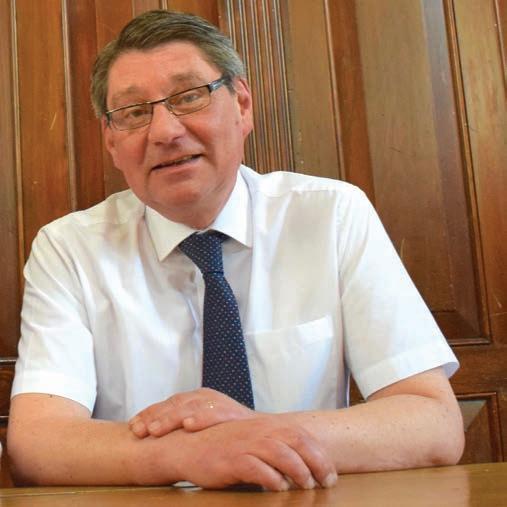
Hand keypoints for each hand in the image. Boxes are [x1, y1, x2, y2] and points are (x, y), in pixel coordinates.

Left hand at [129, 388, 254, 437]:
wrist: (261, 432)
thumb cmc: (225, 431)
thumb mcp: (200, 424)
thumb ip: (181, 424)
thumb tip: (149, 435)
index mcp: (193, 399)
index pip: (166, 404)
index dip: (148, 413)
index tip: (132, 426)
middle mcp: (203, 398)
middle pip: (173, 404)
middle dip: (154, 417)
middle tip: (137, 430)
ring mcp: (217, 403)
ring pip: (189, 407)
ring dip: (171, 418)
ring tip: (155, 430)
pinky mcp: (231, 412)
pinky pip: (214, 414)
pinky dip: (201, 418)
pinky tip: (189, 425)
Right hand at [167, 416, 337, 490]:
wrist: (189, 446)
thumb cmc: (222, 447)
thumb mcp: (250, 441)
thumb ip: (272, 448)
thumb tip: (299, 465)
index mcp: (265, 426)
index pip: (300, 435)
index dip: (319, 453)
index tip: (330, 472)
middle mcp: (258, 431)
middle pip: (296, 441)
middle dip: (317, 462)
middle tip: (327, 481)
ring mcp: (245, 444)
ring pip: (280, 453)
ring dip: (298, 470)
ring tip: (307, 486)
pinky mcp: (232, 459)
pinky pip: (256, 468)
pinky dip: (271, 478)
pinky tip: (279, 488)